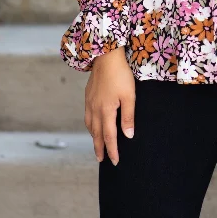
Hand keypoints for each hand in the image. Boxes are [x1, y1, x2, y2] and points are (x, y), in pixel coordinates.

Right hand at [85, 46, 135, 166]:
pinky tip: (92, 124)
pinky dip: (89, 125)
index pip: (109, 136)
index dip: (112, 150)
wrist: (106, 55)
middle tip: (101, 159)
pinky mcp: (88, 95)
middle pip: (96, 134)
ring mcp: (89, 102)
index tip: (114, 161)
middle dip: (100, 148)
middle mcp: (95, 109)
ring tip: (97, 145)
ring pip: (90, 125)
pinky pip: (87, 115)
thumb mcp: (129, 95)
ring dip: (93, 137)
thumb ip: (128, 116)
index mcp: (106, 111)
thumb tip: (128, 136)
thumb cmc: (120, 74)